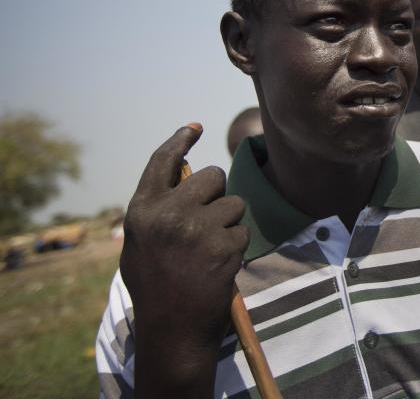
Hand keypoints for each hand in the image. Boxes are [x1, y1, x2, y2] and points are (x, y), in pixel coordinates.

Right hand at [120, 125, 247, 389]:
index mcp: (142, 210)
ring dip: (229, 224)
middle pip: (212, 176)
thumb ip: (157, 210)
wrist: (172, 329)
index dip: (180, 139)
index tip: (195, 126)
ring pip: (234, 204)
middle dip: (217, 194)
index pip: (162, 161)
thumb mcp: (141, 243)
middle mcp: (167, 214)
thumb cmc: (156, 286)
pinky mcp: (223, 245)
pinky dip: (236, 247)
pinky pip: (243, 231)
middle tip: (208, 222)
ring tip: (209, 251)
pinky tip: (219, 266)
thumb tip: (183, 176)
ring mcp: (196, 229)